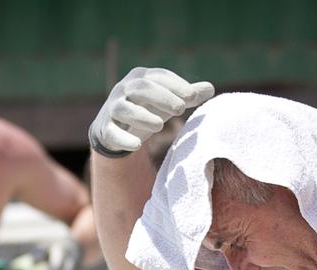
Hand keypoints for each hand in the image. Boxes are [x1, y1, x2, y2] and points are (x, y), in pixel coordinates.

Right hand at [89, 67, 213, 156]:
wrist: (114, 129)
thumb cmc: (146, 109)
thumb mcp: (167, 102)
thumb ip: (187, 95)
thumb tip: (210, 88)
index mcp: (140, 78)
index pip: (158, 77)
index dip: (175, 85)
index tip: (192, 96)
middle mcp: (123, 89)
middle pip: (140, 88)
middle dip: (161, 97)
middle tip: (180, 109)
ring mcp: (112, 109)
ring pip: (123, 108)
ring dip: (142, 116)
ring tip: (160, 125)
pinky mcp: (105, 129)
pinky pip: (112, 132)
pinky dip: (123, 139)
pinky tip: (137, 145)